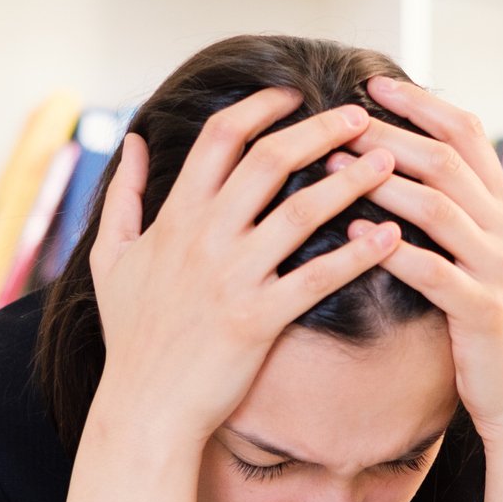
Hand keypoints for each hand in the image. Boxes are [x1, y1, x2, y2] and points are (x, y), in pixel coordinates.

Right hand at [87, 86, 403, 445]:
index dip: (260, 107)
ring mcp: (233, 277)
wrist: (144, 408)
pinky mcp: (259, 320)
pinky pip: (317, 278)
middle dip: (320, 130)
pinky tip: (392, 237)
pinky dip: (359, 255)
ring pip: (302, 211)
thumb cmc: (132, 338)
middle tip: (361, 115)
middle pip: (270, 160)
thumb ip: (124, 195)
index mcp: (176, 217)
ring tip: (389, 162)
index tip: (293, 93)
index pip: (221, 137)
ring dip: (352, 181)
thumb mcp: (110, 257)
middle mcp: (205, 237)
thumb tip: (134, 141)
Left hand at [334, 75, 502, 501]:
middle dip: (391, 134)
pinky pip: (433, 271)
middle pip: (447, 160)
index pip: (467, 133)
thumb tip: (404, 167)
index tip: (372, 83)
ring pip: (439, 208)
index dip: (421, 103)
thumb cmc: (487, 328)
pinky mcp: (483, 311)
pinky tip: (353, 235)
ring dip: (383, 183)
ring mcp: (499, 269)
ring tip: (334, 167)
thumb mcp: (481, 259)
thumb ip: (456, 214)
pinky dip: (392, 249)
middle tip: (339, 119)